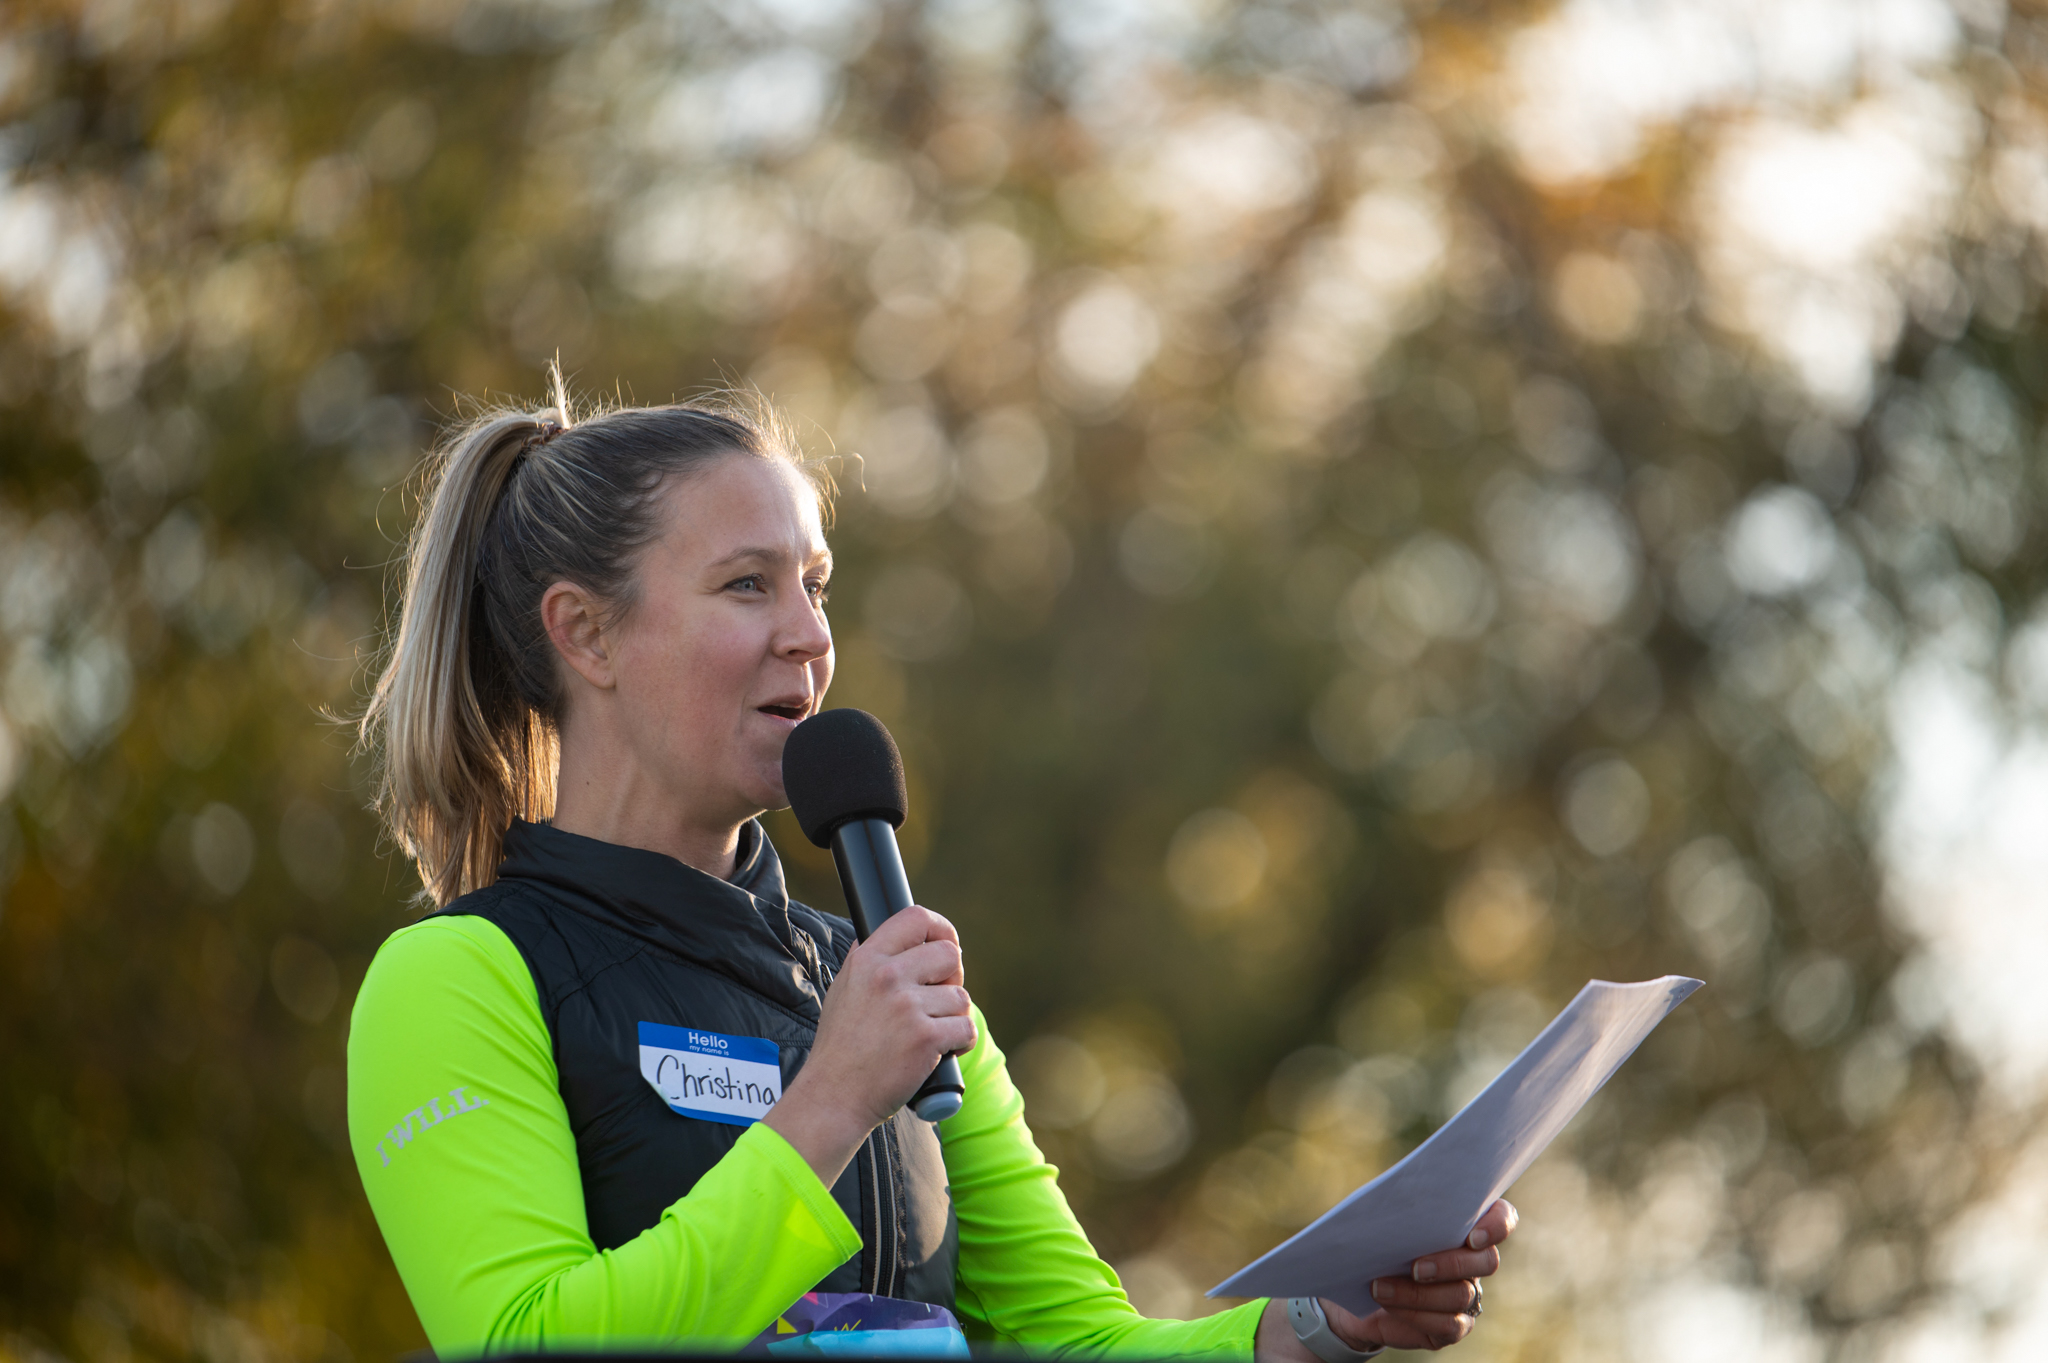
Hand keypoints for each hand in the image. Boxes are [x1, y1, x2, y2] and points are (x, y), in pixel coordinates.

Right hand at [763, 907, 976, 1184]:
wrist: (834, 1095)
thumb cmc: (840, 1048)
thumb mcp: (842, 990)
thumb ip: (865, 962)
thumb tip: (879, 935)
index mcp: (867, 959)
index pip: (915, 917)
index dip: (941, 928)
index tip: (946, 943)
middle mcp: (887, 976)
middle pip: (950, 954)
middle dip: (952, 978)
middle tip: (939, 999)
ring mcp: (907, 1006)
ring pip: (961, 997)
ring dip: (953, 1017)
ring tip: (928, 1034)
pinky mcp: (926, 1037)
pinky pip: (966, 1028)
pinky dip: (960, 1043)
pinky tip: (939, 1052)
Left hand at [1255, 1200, 1517, 1357]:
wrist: (1357, 1286)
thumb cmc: (1375, 1242)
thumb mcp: (1383, 1220)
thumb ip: (1400, 1209)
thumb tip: (1397, 1201)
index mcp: (1466, 1225)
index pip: (1502, 1218)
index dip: (1497, 1225)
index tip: (1473, 1236)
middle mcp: (1475, 1261)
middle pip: (1487, 1261)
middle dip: (1451, 1264)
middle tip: (1416, 1268)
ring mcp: (1468, 1295)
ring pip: (1461, 1295)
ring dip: (1417, 1293)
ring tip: (1379, 1286)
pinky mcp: (1454, 1326)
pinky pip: (1447, 1325)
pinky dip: (1414, 1314)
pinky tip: (1387, 1304)